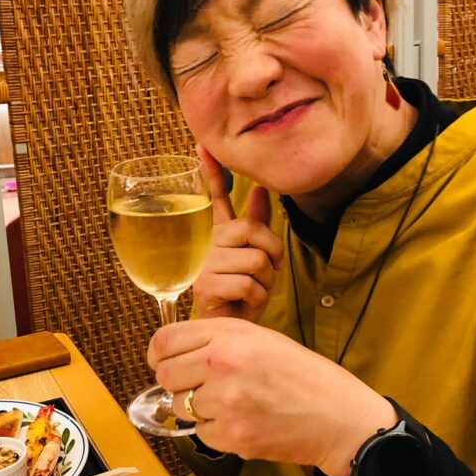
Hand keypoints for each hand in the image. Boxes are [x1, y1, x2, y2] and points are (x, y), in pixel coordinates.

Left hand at [148, 317, 396, 475]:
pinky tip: (242, 422)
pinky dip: (215, 430)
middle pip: (166, 374)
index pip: (165, 340)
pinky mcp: (231, 435)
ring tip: (229, 404)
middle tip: (196, 387)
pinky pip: (201, 432)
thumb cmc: (303, 375)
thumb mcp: (261, 338)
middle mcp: (222, 364)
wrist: (339, 417)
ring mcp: (225, 401)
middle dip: (175, 383)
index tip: (162, 362)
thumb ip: (217, 339)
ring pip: (180, 406)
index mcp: (229, 335)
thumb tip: (174, 353)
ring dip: (196, 408)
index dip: (158, 354)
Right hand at [193, 146, 283, 321]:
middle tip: (267, 272)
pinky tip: (244, 304)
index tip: (202, 145)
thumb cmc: (240, 293)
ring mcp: (204, 264)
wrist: (227, 330)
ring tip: (252, 292)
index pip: (213, 196)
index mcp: (218, 232)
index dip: (211, 171)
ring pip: (257, 261)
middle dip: (273, 253)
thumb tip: (263, 189)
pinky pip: (250, 284)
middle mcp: (207, 243)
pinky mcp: (206, 286)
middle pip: (254, 231)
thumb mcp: (254, 256)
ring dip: (266, 283)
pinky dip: (257, 299)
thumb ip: (257, 224)